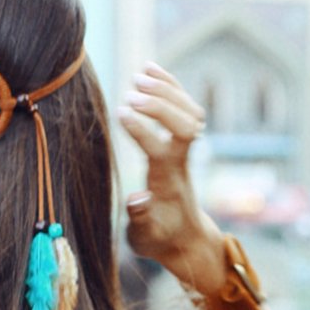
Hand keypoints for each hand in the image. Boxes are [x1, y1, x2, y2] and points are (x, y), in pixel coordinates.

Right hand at [118, 62, 223, 293]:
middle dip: (160, 104)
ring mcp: (184, 150)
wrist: (186, 239)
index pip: (161, 147)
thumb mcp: (145, 238)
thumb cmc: (160, 239)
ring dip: (166, 89)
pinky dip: (169, 86)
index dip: (142, 128)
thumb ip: (140, 219)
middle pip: (184, 123)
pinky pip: (183, 108)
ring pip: (189, 110)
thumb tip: (136, 198)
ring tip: (138, 76)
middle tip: (131, 93)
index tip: (120, 113)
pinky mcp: (181, 144)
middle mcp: (180, 160)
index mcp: (168, 182)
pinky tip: (148, 70)